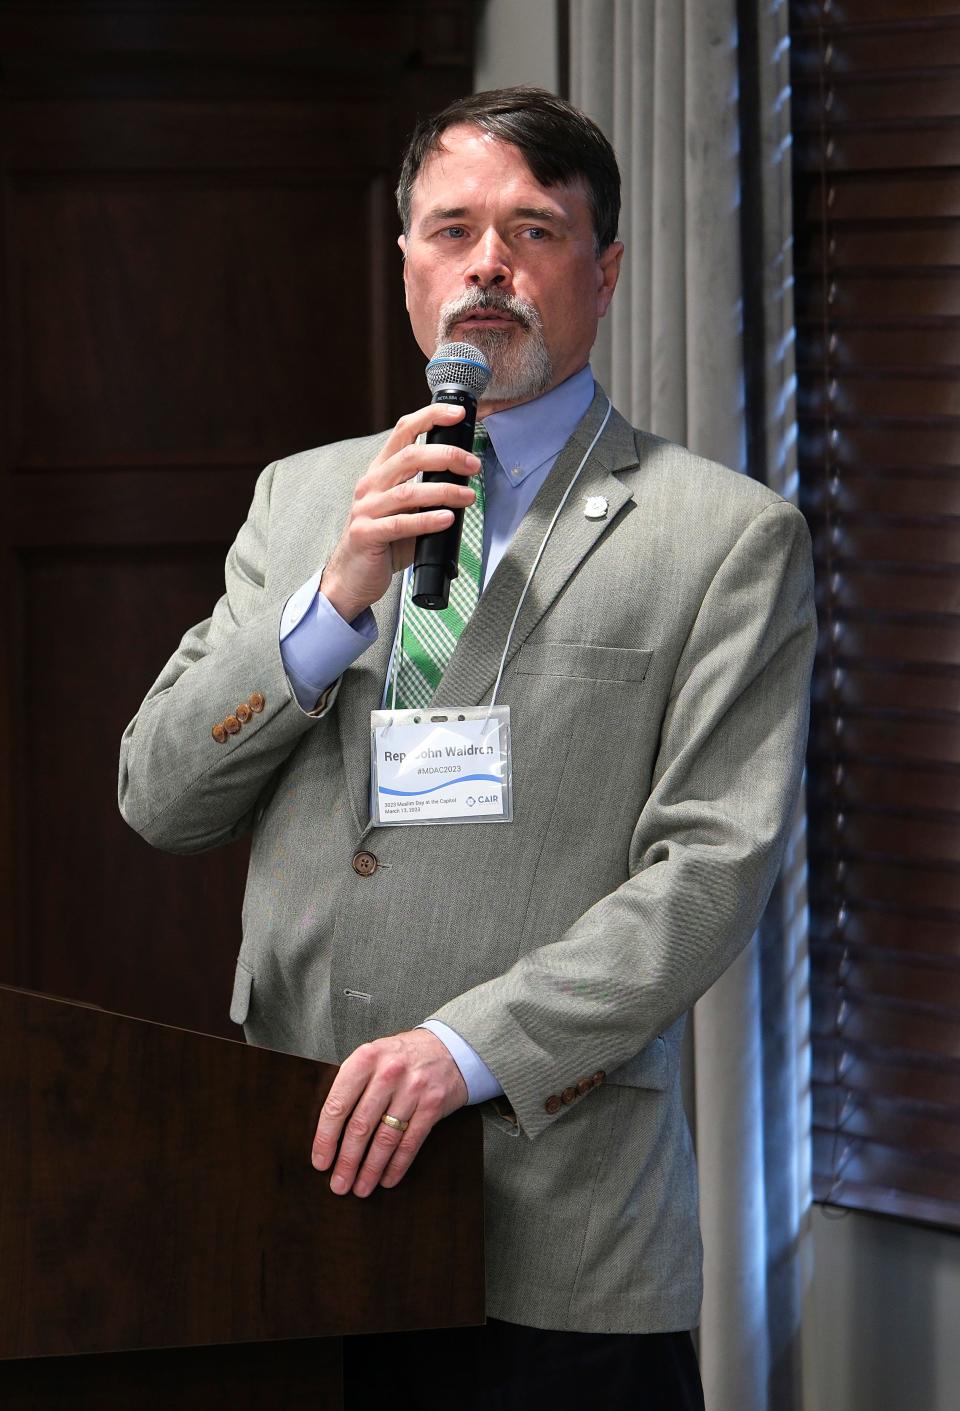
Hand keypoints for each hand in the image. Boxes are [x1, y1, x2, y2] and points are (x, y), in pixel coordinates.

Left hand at [311, 1029, 468, 1196]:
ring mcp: (413, 1089)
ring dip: (371, 1169)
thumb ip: (351, 1085)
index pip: (337, 1104)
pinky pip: (410, 1142)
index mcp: (365, 1058)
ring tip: (360, 1188)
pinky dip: (397, 1165)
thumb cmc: (400, 1058)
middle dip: (347, 1161)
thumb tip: (329, 1134)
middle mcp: (388, 1072)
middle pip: (361, 1126)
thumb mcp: (372, 1057)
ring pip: (385, 1138)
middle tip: (339, 1185)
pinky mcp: (432, 1105)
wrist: (449, 1048)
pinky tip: (387, 1179)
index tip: (321, 1162)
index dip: (326, 1138)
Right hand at [321, 404, 480, 622]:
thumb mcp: (403, 509)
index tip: (458, 413)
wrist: (350, 577)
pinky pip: (401, 524)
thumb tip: (463, 481)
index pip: (403, 431)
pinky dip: (427, 520)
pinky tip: (447, 519)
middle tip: (473, 466)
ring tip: (468, 497)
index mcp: (380, 472)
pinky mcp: (367, 534)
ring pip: (409, 492)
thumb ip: (424, 492)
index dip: (430, 416)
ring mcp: (366, 509)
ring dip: (444, 491)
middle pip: (410, 456)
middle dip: (447, 457)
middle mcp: (371, 485)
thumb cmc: (382, 542)